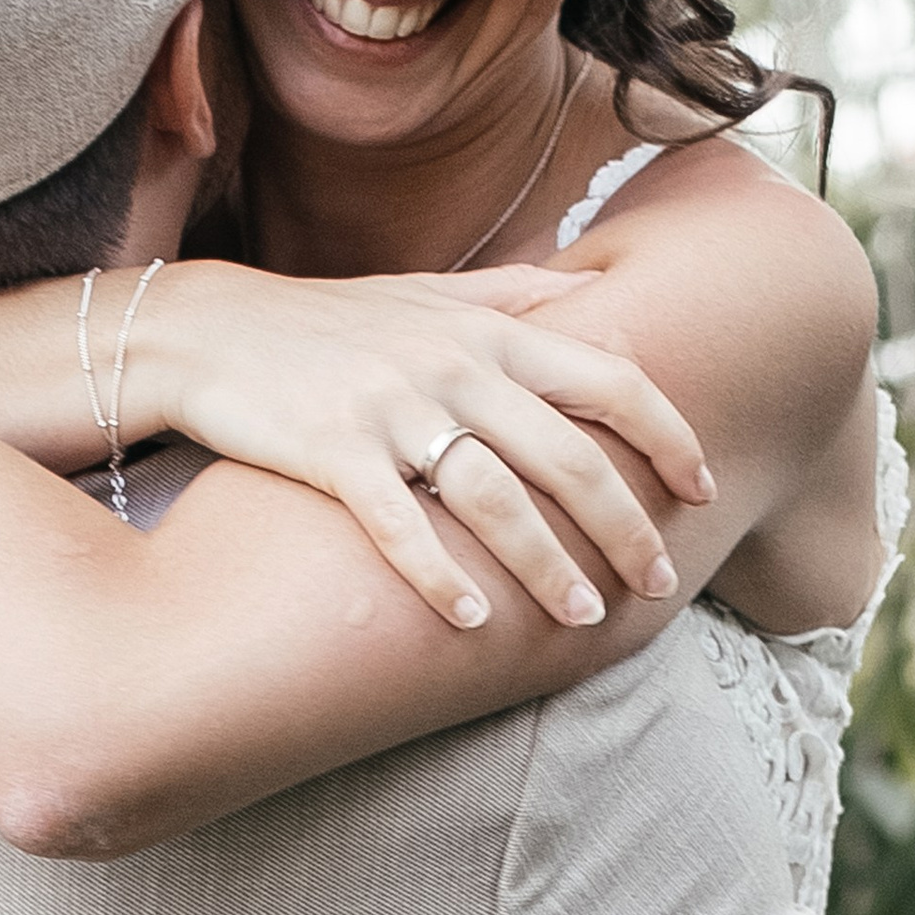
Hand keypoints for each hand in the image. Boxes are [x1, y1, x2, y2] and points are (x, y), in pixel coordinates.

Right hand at [133, 262, 715, 630]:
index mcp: (488, 330)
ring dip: (548, 567)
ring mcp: (391, 409)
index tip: (702, 489)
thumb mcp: (429, 293)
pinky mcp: (332, 451)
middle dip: (625, 527)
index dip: (669, 438)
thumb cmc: (331, 323)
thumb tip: (592, 291)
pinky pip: (400, 525)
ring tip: (581, 617)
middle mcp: (452, 366)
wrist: (212, 331)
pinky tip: (474, 622)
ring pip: (496, 501)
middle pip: (568, 457)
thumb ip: (514, 296)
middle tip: (655, 583)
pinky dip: (440, 578)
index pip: (612, 380)